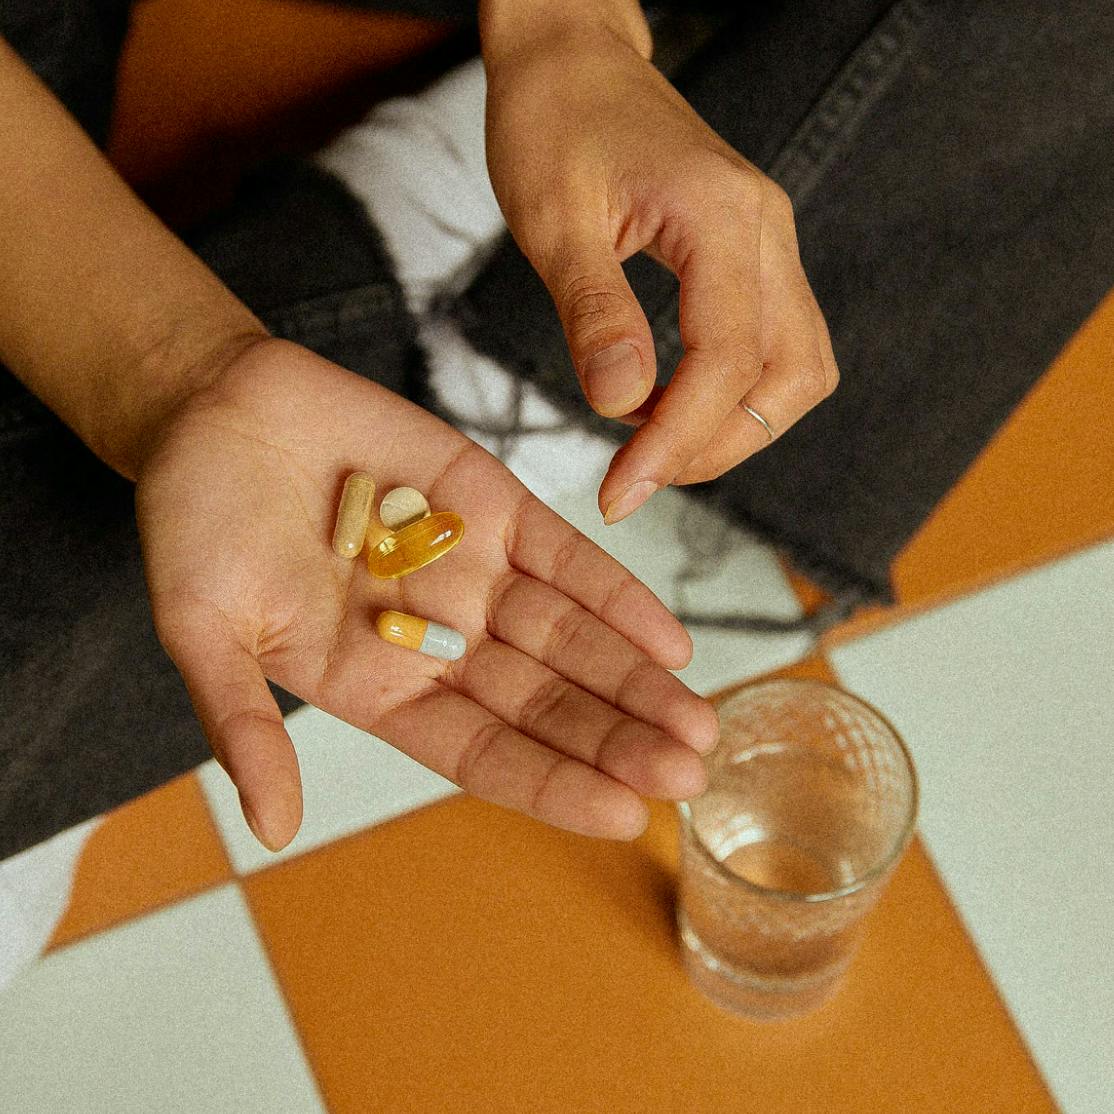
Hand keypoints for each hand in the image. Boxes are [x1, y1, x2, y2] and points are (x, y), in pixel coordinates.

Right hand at [135, 340, 715, 849]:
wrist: (215, 411)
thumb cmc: (195, 526)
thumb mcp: (201, 630)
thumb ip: (243, 724)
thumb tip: (273, 830)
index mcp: (376, 685)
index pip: (479, 750)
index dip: (549, 783)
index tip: (620, 815)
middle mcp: (439, 638)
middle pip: (544, 703)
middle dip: (616, 740)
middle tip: (690, 779)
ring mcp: (471, 571)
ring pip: (570, 638)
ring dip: (634, 680)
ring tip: (698, 725)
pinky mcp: (491, 504)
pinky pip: (566, 556)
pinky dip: (616, 595)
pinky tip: (668, 639)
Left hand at [483, 24, 839, 521]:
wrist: (572, 58)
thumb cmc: (554, 123)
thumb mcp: (554, 221)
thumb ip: (594, 314)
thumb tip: (621, 406)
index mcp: (721, 218)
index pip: (727, 359)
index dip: (678, 439)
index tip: (622, 489)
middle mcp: (766, 231)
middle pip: (792, 375)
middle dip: (720, 444)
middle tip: (640, 472)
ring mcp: (769, 243)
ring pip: (798, 367)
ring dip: (737, 425)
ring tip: (656, 445)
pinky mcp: (753, 256)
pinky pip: (774, 344)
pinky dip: (734, 393)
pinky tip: (672, 405)